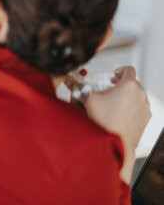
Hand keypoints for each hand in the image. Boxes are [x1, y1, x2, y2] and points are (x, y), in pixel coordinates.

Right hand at [82, 66, 150, 182]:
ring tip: (112, 104)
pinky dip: (131, 107)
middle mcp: (140, 94)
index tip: (111, 77)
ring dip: (126, 96)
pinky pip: (139, 106)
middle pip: (132, 82)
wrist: (117, 142)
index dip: (118, 71)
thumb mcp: (87, 100)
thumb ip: (76, 86)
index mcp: (128, 85)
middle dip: (120, 85)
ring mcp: (145, 106)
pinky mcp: (146, 117)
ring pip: (136, 95)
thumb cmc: (105, 121)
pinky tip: (119, 114)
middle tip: (108, 91)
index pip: (128, 69)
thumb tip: (66, 79)